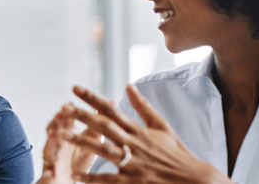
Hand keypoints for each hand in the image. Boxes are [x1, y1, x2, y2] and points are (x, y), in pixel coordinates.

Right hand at [38, 106, 103, 183]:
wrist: (65, 181)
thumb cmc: (77, 160)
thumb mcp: (89, 141)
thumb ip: (97, 124)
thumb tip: (111, 103)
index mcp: (66, 136)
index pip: (62, 122)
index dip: (65, 113)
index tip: (70, 103)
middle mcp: (56, 146)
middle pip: (51, 133)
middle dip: (54, 124)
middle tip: (60, 116)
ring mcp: (51, 161)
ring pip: (47, 153)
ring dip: (49, 146)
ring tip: (53, 138)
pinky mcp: (49, 177)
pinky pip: (46, 176)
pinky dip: (47, 176)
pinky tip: (49, 174)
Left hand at [61, 85, 231, 183]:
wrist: (195, 179)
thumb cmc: (177, 153)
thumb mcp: (162, 126)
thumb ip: (142, 106)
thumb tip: (128, 85)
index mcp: (138, 130)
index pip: (111, 110)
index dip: (92, 99)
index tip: (74, 88)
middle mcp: (134, 144)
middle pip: (104, 127)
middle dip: (82, 116)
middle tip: (63, 107)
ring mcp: (134, 164)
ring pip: (105, 151)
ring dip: (84, 143)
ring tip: (63, 135)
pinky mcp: (134, 182)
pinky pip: (110, 180)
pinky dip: (93, 179)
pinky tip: (77, 177)